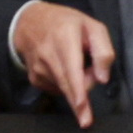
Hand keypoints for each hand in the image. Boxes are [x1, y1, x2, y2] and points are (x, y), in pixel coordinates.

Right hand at [12, 1, 117, 127]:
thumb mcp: (91, 26)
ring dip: (77, 83)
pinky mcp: (35, 79)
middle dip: (83, 100)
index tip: (81, 110)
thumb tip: (103, 79)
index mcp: (64, 38)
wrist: (28, 22)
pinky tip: (63, 68)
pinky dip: (67, 84)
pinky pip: (59, 90)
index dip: (78, 92)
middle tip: (91, 72)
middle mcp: (48, 56)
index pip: (72, 70)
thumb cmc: (64, 23)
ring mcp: (38, 69)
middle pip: (69, 87)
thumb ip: (103, 50)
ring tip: (75, 62)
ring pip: (67, 89)